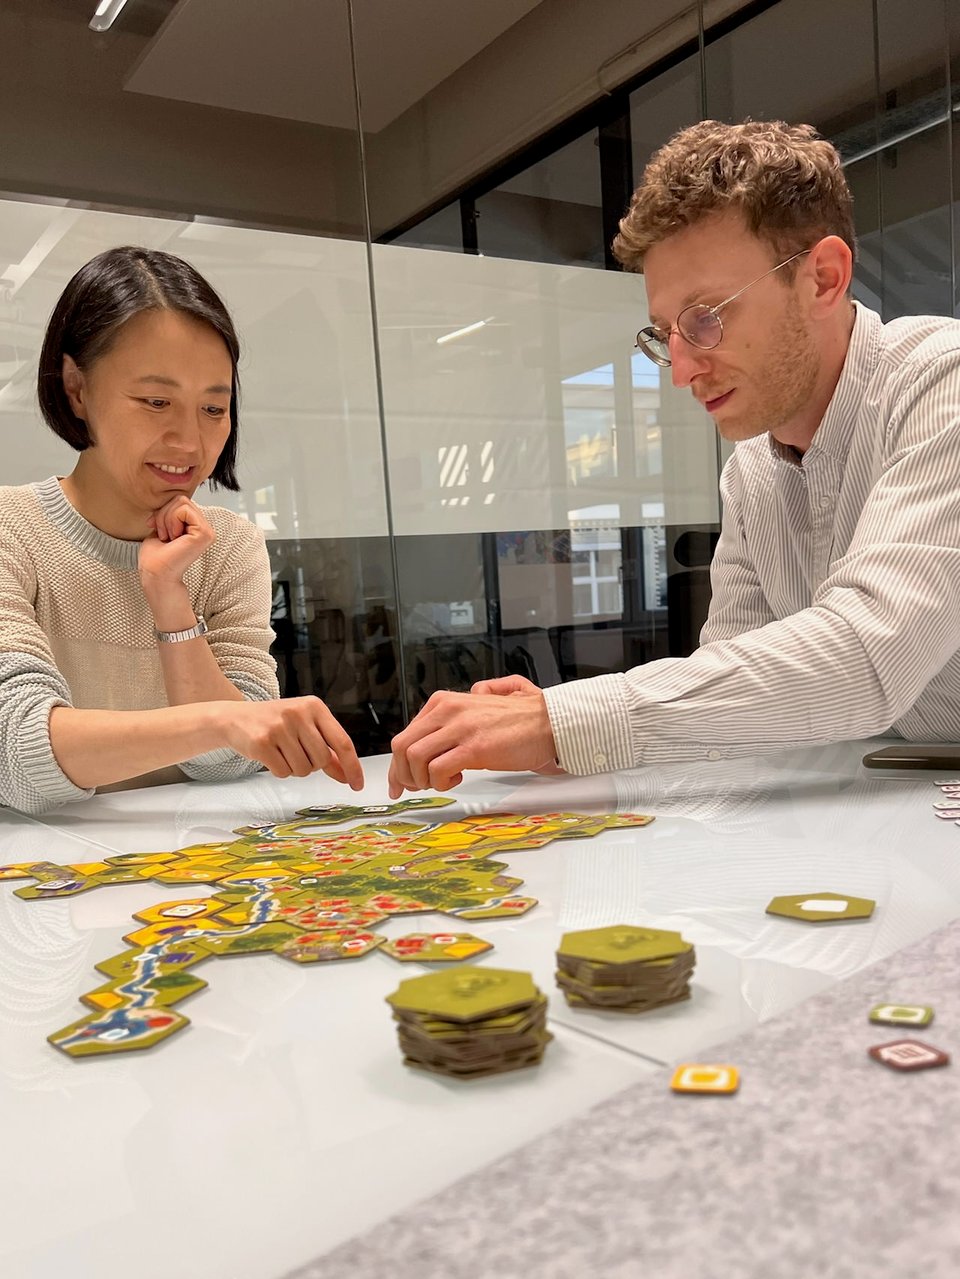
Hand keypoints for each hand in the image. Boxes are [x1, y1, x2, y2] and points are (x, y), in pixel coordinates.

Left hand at [139, 495, 215, 588]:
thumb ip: (170, 512)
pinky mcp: (205, 533)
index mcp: (196, 528)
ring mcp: (207, 531)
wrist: (155, 574)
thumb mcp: (162, 526)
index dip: (163, 511)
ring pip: (182, 502)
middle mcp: (205, 529)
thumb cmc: (155, 557)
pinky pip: (183, 510)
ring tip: (168, 537)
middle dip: (164, 514)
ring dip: (166, 518)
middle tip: (163, 535)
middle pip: (181, 499)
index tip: (157, 530)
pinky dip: (171, 521)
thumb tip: (170, 497)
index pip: (180, 501)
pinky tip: (173, 538)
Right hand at [219, 696, 363, 787]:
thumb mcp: (305, 728)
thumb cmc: (276, 723)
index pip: (342, 742)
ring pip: (304, 769)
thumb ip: (328, 750)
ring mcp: (279, 727)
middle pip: (322, 760)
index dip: (352, 766)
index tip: (357, 784)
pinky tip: (271, 756)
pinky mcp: (262, 742)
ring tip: (282, 752)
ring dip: (295, 769)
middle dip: (313, 765)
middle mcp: (298, 713)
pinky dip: (279, 770)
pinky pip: (284, 773)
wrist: (236, 718)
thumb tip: (347, 775)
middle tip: (296, 752)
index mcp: (315, 706)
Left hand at [387, 682, 556, 797]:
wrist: (550, 722)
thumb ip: (458, 710)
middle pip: (402, 746)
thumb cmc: (521, 719)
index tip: (400, 781)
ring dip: (422, 780)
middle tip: (414, 789)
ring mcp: (460, 728)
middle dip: (402, 775)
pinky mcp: (474, 748)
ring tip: (441, 783)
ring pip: (414, 758)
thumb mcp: (480, 705)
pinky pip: (438, 770)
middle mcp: (447, 710)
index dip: (398, 763)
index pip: (406, 734)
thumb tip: (442, 725)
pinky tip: (457, 780)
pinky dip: (441, 783)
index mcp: (444, 701)